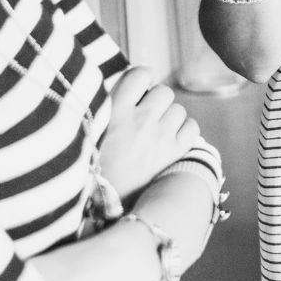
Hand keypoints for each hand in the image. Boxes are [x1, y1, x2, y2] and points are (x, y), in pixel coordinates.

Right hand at [97, 67, 200, 199]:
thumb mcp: (88, 130)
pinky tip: (168, 141)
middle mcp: (140, 119)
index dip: (140, 81)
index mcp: (113, 110)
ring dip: (168, 118)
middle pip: (163, 91)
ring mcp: (160, 136)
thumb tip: (124, 85)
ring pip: (179, 109)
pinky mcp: (174, 152)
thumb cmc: (88, 167)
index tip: (134, 93)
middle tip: (141, 119)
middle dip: (155, 102)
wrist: (100, 207)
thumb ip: (106, 107)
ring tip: (152, 134)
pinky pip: (192, 127)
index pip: (140, 73)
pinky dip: (183, 131)